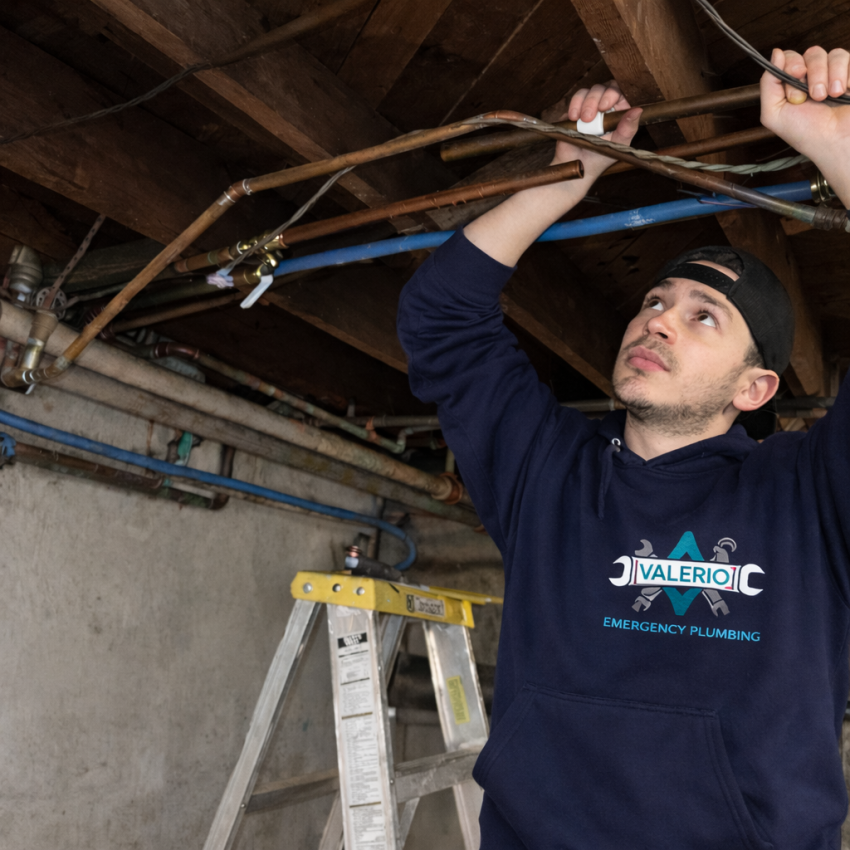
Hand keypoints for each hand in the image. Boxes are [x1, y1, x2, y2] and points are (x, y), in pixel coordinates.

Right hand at [547, 81, 641, 179]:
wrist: (578, 168)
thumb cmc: (601, 158)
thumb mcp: (618, 145)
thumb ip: (628, 128)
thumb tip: (638, 110)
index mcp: (619, 113)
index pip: (620, 92)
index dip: (613, 94)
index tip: (605, 106)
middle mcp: (604, 107)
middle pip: (603, 88)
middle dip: (595, 99)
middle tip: (590, 117)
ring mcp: (588, 107)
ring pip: (588, 91)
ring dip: (584, 102)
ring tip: (581, 119)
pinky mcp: (574, 111)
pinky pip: (574, 100)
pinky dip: (573, 106)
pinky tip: (573, 118)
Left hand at [761, 47, 849, 202]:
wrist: (835, 142)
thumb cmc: (805, 133)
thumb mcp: (774, 113)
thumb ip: (768, 85)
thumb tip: (775, 53)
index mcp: (793, 84)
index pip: (790, 57)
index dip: (792, 63)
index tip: (797, 76)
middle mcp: (813, 76)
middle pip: (812, 53)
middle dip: (813, 73)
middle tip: (816, 95)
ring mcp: (835, 74)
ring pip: (834, 54)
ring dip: (831, 75)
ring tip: (831, 96)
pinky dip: (847, 75)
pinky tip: (845, 92)